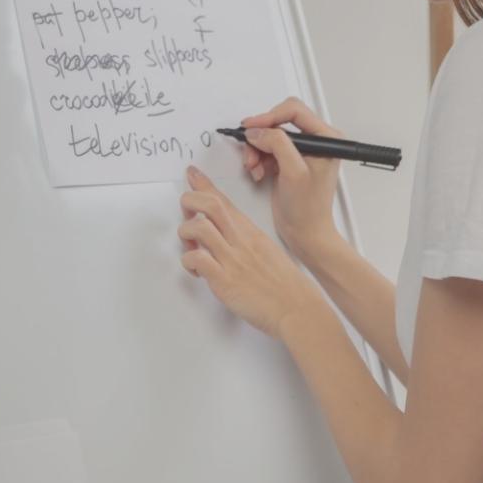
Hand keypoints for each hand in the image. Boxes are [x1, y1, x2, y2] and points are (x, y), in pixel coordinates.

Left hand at [179, 165, 322, 334]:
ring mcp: (232, 259)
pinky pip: (197, 259)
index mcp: (250, 232)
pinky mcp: (225, 281)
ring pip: (199, 228)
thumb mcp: (267, 251)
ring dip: (185, 233)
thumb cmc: (285, 285)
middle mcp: (240, 241)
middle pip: (210, 205)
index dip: (204, 184)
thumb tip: (226, 237)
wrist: (296, 308)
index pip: (224, 200)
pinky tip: (195, 270)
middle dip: (189, 201)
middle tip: (186, 213)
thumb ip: (246, 240)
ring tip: (189, 246)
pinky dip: (188, 261)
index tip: (192, 174)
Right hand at [237, 97, 344, 256]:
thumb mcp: (294, 172)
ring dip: (256, 151)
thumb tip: (257, 131)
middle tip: (250, 152)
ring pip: (269, 136)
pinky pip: (266, 149)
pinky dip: (258, 160)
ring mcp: (300, 151)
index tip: (251, 127)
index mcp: (326, 138)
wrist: (305, 232)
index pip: (295, 111)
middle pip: (279, 122)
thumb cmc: (309, 208)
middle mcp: (315, 141)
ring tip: (254, 168)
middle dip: (261, 138)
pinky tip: (259, 174)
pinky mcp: (287, 160)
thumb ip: (278, 145)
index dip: (269, 116)